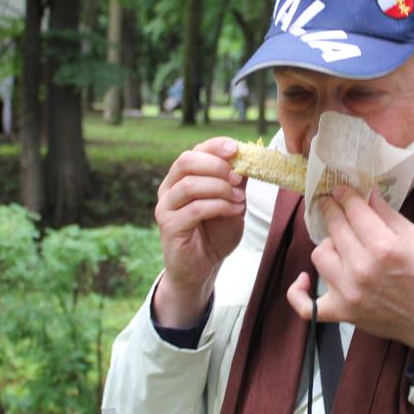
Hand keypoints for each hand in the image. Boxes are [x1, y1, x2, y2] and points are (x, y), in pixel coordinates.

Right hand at [153, 137, 246, 326]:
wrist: (204, 268)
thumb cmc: (216, 232)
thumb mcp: (233, 201)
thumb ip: (236, 181)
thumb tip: (248, 157)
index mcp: (182, 177)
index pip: (195, 151)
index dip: (215, 146)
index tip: (236, 149)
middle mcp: (169, 188)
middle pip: (186, 161)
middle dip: (217, 166)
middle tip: (239, 178)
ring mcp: (166, 207)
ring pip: (190, 184)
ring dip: (220, 189)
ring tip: (240, 200)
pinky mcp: (169, 226)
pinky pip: (194, 208)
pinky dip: (219, 206)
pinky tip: (235, 211)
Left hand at [286, 186, 413, 354]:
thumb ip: (387, 214)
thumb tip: (366, 194)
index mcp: (384, 247)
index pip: (353, 210)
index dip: (345, 195)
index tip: (341, 189)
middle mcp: (362, 269)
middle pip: (334, 229)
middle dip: (333, 210)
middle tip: (332, 203)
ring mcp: (349, 293)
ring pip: (319, 256)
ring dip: (328, 245)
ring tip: (339, 243)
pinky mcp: (342, 313)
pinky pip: (307, 306)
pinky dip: (300, 294)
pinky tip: (305, 279)